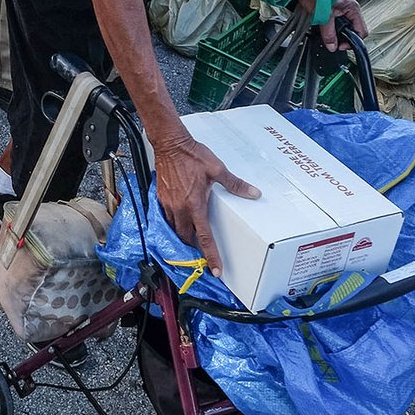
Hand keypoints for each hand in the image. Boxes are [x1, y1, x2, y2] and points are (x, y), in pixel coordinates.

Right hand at [153, 127, 259, 276]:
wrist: (170, 144)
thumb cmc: (192, 155)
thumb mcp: (217, 169)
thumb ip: (235, 184)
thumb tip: (253, 193)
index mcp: (195, 204)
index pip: (204, 237)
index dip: (211, 255)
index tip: (215, 270)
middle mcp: (179, 208)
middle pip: (186, 237)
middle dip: (195, 248)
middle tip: (204, 254)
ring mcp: (168, 204)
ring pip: (175, 229)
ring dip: (184, 236)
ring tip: (193, 239)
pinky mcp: (161, 198)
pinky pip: (167, 218)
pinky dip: (175, 224)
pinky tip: (180, 220)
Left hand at [306, 0, 365, 52]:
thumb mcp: (325, 16)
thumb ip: (329, 33)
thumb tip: (332, 46)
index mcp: (353, 9)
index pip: (361, 31)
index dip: (353, 41)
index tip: (341, 46)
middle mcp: (350, 10)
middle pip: (354, 31)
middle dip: (345, 39)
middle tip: (334, 44)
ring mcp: (343, 12)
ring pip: (346, 30)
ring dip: (338, 35)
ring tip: (330, 37)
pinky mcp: (335, 13)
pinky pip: (338, 26)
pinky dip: (333, 31)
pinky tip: (327, 32)